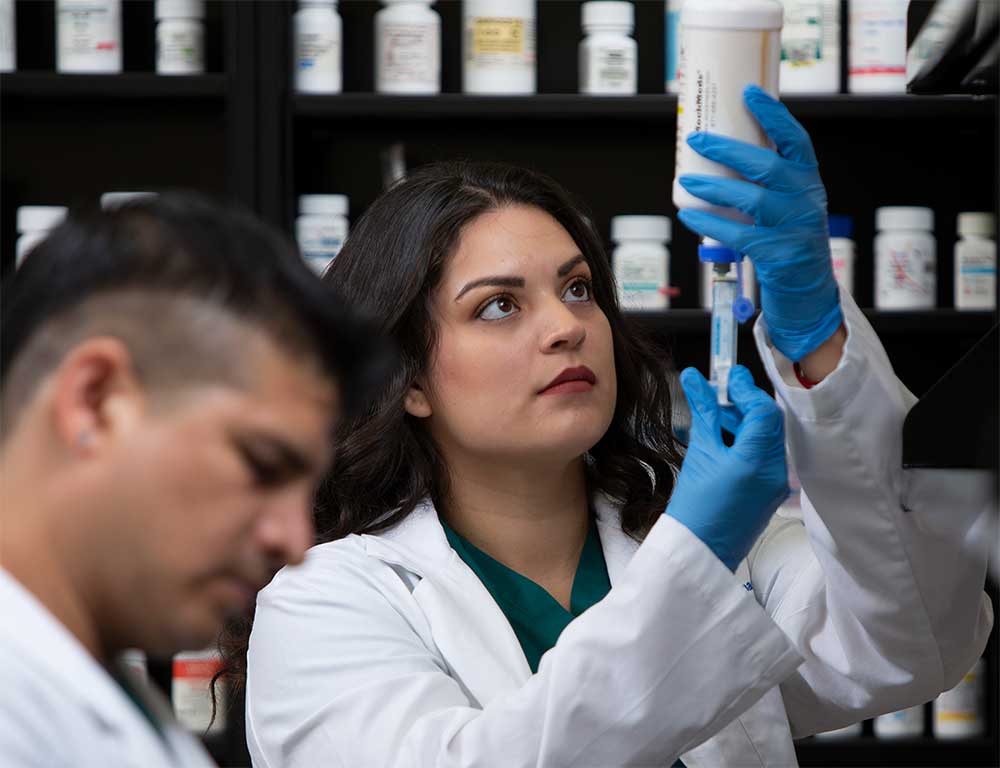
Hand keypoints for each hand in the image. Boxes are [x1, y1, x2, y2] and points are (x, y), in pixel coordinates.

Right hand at [665, 366, 788, 571]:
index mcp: (758, 461)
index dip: (746, 389)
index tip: (726, 375)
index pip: (763, 410)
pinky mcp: (770, 490)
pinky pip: (764, 455)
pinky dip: (746, 441)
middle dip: (744, 402)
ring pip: (767, 437)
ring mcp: (776, 482)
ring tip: (715, 416)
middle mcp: (775, 470)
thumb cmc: (695, 507)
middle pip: (769, 422)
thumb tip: (696, 379)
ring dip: (744, 421)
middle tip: (718, 391)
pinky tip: (723, 438)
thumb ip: (703, 412)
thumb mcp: (699, 453)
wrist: (699, 551)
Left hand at [677, 84, 842, 361]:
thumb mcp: (788, 202)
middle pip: (768, 166)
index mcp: (808, 179)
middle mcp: (806, 199)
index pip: (796, 139)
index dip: (773, 114)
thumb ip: (766, 178)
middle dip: (729, 150)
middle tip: (697, 140)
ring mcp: (794, 228)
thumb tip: (720, 147)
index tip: (748, 91)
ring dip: (714, 188)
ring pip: (752, 200)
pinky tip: (689, 216)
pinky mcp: (778, 255)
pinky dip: (710, 224)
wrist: (808, 289)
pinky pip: (738, 235)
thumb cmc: (788, 237)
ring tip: (685, 182)